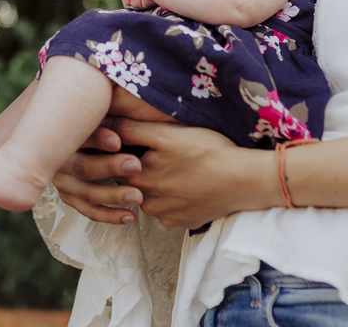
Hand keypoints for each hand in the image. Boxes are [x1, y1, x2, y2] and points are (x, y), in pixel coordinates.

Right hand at [52, 125, 144, 224]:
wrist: (71, 136)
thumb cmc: (91, 121)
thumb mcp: (94, 115)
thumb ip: (103, 116)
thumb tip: (117, 125)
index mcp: (62, 136)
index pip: (79, 137)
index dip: (98, 139)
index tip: (118, 141)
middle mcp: (58, 160)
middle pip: (82, 167)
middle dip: (110, 167)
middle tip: (136, 165)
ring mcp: (63, 181)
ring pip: (86, 193)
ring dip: (113, 195)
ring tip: (138, 196)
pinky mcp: (70, 196)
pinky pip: (89, 210)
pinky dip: (110, 215)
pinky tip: (130, 216)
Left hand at [111, 117, 270, 228]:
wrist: (242, 181)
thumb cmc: (206, 151)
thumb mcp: (166, 134)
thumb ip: (131, 130)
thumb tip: (104, 125)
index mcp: (137, 176)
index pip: (114, 163)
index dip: (120, 149)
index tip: (134, 141)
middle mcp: (145, 201)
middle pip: (130, 181)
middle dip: (138, 167)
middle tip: (162, 153)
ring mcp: (163, 215)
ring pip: (149, 196)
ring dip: (155, 184)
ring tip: (177, 167)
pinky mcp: (180, 223)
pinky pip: (167, 209)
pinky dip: (172, 198)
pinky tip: (186, 184)